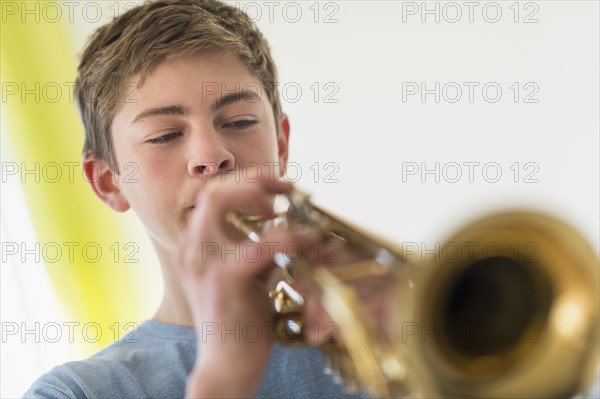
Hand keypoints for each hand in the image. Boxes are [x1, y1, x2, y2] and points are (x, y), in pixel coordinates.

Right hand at [174, 178, 313, 397]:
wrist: (227, 367)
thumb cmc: (242, 322)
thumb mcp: (252, 276)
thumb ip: (263, 247)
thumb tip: (293, 223)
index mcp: (195, 247)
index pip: (214, 194)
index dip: (248, 181)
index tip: (280, 186)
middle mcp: (191, 249)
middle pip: (211, 189)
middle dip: (253, 179)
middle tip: (287, 188)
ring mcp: (202, 262)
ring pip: (221, 202)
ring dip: (263, 198)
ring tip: (290, 210)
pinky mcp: (222, 279)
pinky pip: (260, 243)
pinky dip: (290, 236)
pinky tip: (308, 241)